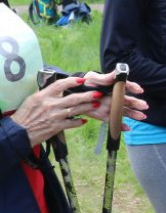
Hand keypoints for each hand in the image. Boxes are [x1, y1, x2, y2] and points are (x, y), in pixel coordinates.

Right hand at [10, 74, 145, 146]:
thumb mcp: (32, 100)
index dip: (72, 81)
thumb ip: (45, 93)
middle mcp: (50, 105)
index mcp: (43, 96)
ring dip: (88, 107)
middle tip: (98, 93)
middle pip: (73, 98)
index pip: (59, 85)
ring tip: (97, 104)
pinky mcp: (57, 126)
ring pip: (76, 110)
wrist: (20, 132)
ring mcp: (55, 116)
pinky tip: (85, 120)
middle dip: (87, 95)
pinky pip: (72, 123)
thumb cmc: (25, 115)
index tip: (82, 80)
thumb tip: (55, 87)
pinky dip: (79, 121)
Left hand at [79, 71, 147, 124]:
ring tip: (142, 116)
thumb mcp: (95, 78)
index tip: (139, 90)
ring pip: (125, 112)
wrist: (75, 95)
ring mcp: (111, 107)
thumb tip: (118, 71)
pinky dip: (121, 126)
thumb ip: (107, 77)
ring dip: (134, 114)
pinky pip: (114, 121)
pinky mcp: (105, 116)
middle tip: (144, 106)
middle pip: (128, 101)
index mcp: (114, 88)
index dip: (134, 88)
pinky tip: (128, 128)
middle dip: (137, 103)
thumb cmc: (87, 84)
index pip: (127, 87)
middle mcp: (115, 98)